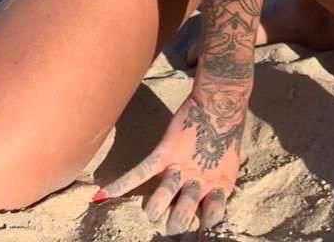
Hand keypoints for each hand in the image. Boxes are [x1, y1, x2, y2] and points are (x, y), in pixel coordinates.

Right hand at [90, 89, 245, 235]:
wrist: (220, 104)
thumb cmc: (226, 131)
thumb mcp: (230, 163)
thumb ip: (220, 181)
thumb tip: (214, 196)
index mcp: (218, 188)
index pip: (210, 220)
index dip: (203, 228)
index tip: (197, 234)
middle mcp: (198, 183)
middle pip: (181, 217)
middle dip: (175, 224)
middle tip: (171, 223)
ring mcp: (181, 169)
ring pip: (162, 198)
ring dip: (156, 208)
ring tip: (153, 212)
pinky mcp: (166, 153)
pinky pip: (141, 171)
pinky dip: (122, 184)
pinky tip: (104, 194)